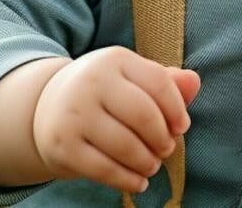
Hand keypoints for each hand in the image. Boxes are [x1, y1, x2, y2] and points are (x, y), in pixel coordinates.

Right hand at [32, 45, 201, 195]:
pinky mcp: (63, 145)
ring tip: (151, 165)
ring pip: (126, 147)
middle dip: (163, 139)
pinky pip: (105, 170)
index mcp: (113, 60)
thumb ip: (166, 81)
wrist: (47, 106)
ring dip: (148, 163)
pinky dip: (129, 181)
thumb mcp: (131, 79)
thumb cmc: (104, 93)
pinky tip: (138, 181)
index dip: (177, 110)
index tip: (181, 126)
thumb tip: (194, 81)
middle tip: (166, 149)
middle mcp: (90, 82)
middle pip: (144, 116)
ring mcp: (74, 114)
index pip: (158, 83)